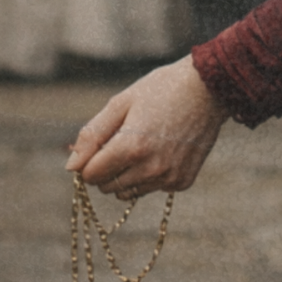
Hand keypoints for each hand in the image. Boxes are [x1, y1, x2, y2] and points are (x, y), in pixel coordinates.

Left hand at [66, 57, 227, 197]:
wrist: (209, 89)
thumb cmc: (161, 90)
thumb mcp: (121, 104)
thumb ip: (92, 136)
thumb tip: (71, 168)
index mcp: (131, 147)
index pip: (90, 176)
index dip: (90, 160)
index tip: (102, 143)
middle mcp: (151, 168)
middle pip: (107, 187)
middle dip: (107, 168)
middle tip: (122, 142)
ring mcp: (169, 178)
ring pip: (128, 192)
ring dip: (127, 174)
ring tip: (143, 146)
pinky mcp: (183, 182)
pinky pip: (152, 189)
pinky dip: (150, 175)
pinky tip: (163, 150)